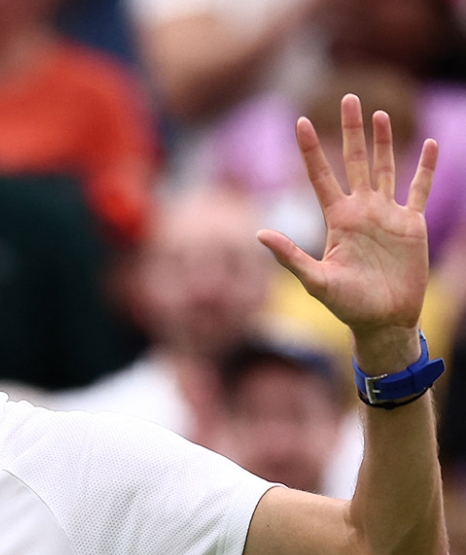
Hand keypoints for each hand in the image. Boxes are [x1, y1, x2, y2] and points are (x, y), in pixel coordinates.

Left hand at [258, 94, 437, 368]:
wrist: (383, 321)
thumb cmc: (347, 305)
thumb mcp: (316, 280)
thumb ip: (290, 256)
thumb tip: (259, 234)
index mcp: (337, 219)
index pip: (320, 176)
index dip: (312, 149)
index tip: (300, 121)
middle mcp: (361, 210)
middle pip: (354, 161)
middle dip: (351, 130)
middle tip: (347, 97)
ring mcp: (387, 215)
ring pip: (385, 168)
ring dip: (384, 141)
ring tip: (379, 113)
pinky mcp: (413, 224)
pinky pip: (421, 189)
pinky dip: (426, 167)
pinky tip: (432, 144)